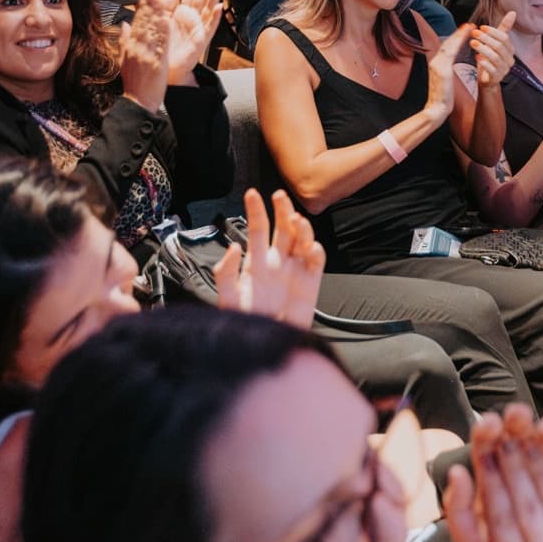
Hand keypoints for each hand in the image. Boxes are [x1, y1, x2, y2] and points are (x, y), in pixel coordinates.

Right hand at [118, 0, 170, 113]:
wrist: (137, 102)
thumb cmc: (134, 84)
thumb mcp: (124, 60)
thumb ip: (124, 41)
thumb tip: (124, 25)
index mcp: (130, 47)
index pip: (137, 22)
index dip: (143, 7)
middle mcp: (137, 49)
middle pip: (143, 23)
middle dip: (149, 6)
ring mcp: (146, 55)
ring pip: (151, 31)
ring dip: (156, 14)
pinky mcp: (155, 63)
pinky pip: (159, 45)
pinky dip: (162, 32)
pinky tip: (166, 21)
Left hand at [161, 0, 223, 80]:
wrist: (167, 69)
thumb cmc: (167, 47)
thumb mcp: (162, 23)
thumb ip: (167, 7)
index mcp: (183, 13)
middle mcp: (193, 19)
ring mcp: (199, 28)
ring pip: (208, 8)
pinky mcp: (202, 40)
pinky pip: (209, 26)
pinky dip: (215, 16)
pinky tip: (219, 7)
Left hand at [213, 188, 322, 328]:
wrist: (267, 348)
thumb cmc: (245, 325)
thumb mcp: (228, 300)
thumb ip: (225, 274)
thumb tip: (232, 247)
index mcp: (255, 264)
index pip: (257, 230)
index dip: (256, 211)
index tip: (252, 194)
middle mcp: (276, 264)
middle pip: (282, 229)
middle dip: (282, 210)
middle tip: (279, 196)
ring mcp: (294, 272)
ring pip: (301, 240)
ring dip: (300, 228)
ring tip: (296, 221)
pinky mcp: (310, 284)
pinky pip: (316, 262)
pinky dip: (316, 251)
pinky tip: (311, 248)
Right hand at [424, 23, 472, 122]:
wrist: (436, 109)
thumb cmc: (442, 97)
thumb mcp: (445, 80)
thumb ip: (446, 69)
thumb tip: (450, 64)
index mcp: (436, 64)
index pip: (447, 47)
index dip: (456, 38)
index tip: (465, 30)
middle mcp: (435, 62)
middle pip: (447, 43)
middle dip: (458, 33)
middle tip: (469, 25)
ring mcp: (437, 65)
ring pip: (449, 45)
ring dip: (459, 35)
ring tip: (469, 28)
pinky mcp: (442, 70)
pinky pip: (450, 53)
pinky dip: (458, 44)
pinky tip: (465, 39)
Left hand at [470, 12, 515, 89]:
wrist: (486, 78)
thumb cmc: (490, 58)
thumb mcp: (495, 41)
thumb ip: (504, 28)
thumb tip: (513, 13)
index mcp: (510, 49)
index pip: (504, 38)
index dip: (493, 32)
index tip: (481, 27)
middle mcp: (509, 59)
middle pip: (500, 47)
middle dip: (486, 39)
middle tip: (474, 33)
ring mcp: (504, 69)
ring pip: (495, 57)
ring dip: (483, 49)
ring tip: (473, 43)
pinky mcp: (497, 78)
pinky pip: (492, 70)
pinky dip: (484, 63)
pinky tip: (477, 57)